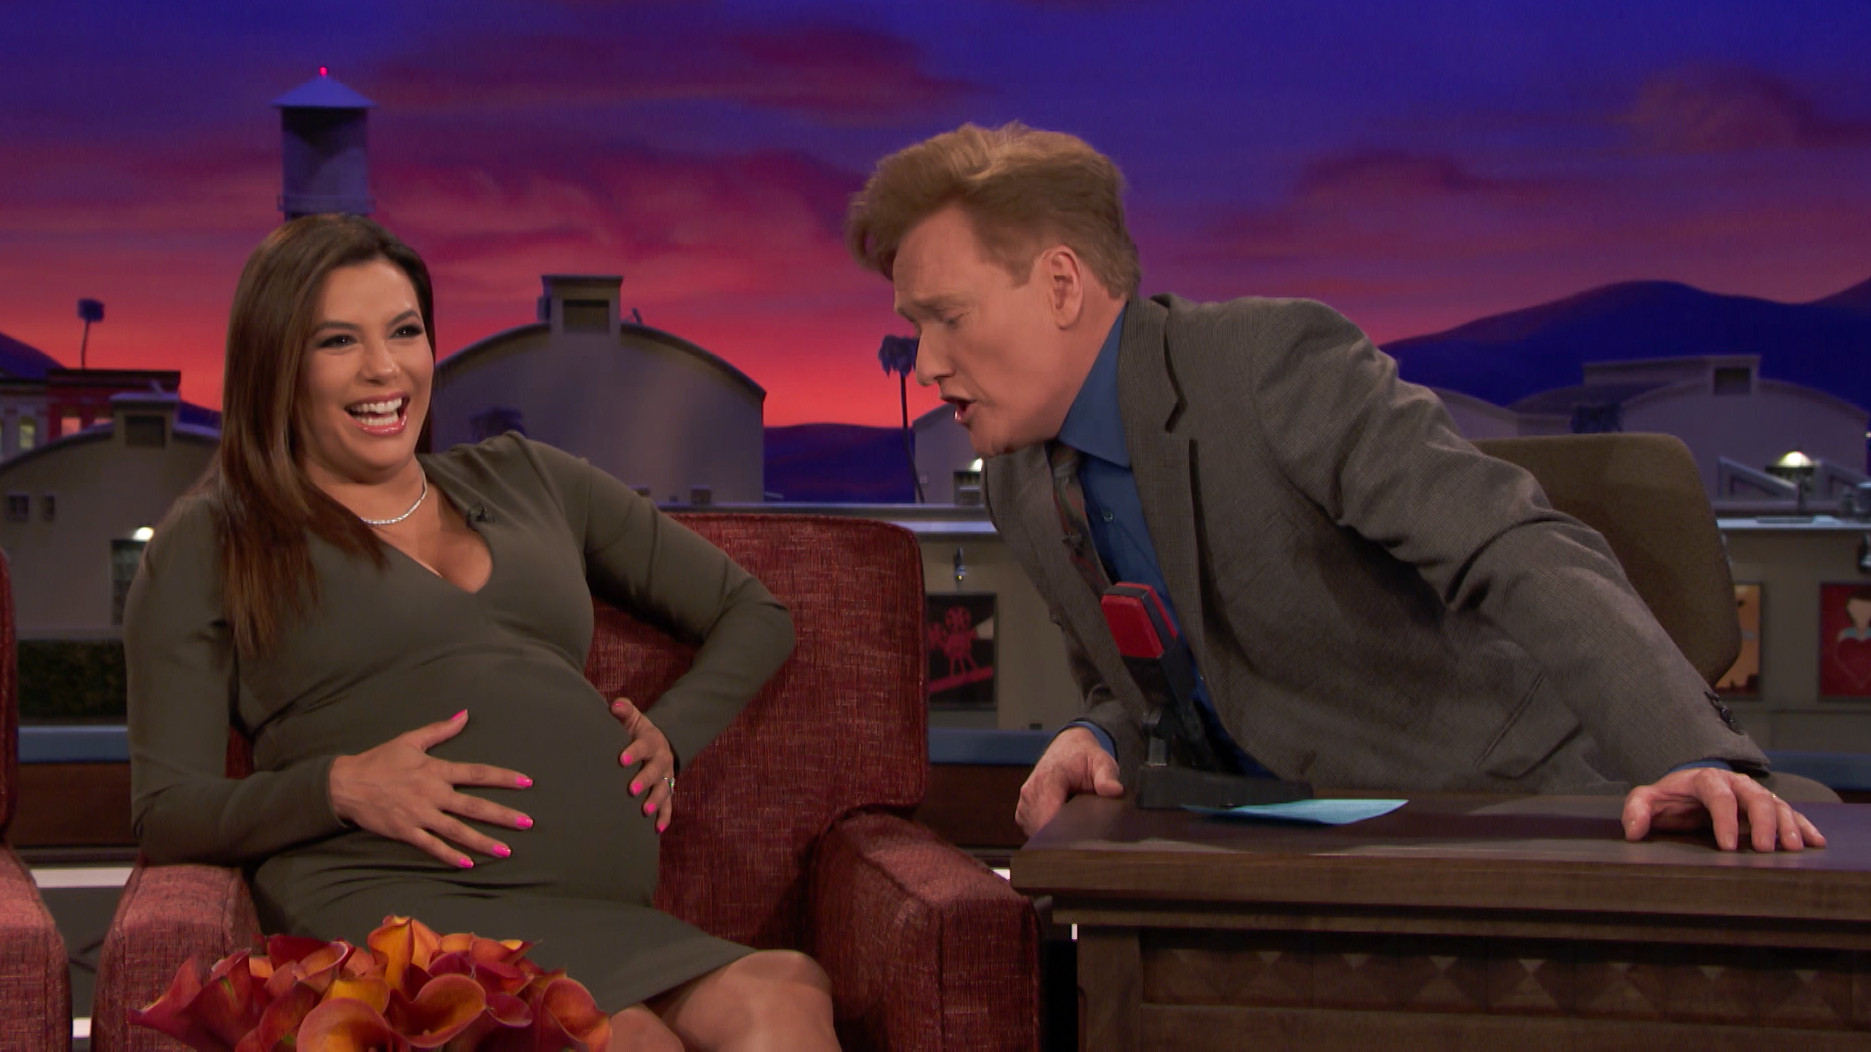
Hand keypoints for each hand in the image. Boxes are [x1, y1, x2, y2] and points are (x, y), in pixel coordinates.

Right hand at [328, 710, 533, 867]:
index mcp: (435, 770)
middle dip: (502, 816)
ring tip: (506, 851)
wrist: (345, 784)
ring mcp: (419, 815)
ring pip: (457, 831)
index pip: (477, 773)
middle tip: (527, 823)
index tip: (526, 782)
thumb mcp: (410, 740)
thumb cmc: (379, 760)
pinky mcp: (405, 832)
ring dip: (483, 841)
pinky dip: (450, 855)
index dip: (503, 777)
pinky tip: (468, 864)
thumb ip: (440, 730)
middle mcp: (432, 794)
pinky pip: (431, 846)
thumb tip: (465, 714)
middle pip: (474, 806)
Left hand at [612, 697, 675, 832]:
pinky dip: (664, 817)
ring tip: (644, 811)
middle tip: (631, 790)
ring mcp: (666, 777)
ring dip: (655, 801)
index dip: (634, 752)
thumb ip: (624, 711)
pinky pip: (669, 806)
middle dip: (645, 780)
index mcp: (651, 741)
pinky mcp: (668, 791)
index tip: (622, 760)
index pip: (644, 745)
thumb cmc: (637, 733)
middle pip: (656, 770)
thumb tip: (614, 706)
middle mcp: (662, 760)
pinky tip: (657, 829)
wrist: (658, 744)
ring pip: (664, 790)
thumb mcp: (633, 719)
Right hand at [1015, 726, 1124, 835]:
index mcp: (1048, 778)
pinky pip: (1032, 830)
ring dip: (1054, 835)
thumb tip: (1114, 790)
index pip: (1048, 816)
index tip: (1082, 840)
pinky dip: (1046, 832)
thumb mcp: (1102, 762)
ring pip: (1036, 832)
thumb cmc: (1083, 758)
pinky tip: (1061, 824)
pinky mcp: (1023, 812)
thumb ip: (1107, 777)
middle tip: (1083, 835)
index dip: (1065, 833)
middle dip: (1062, 836)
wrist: (1067, 750)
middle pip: (1042, 829)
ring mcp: (1024, 803)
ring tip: (1072, 825)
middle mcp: (1031, 791)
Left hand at [1622, 766, 1826, 851]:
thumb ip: (1638, 810)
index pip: (1719, 797)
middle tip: (1763, 850)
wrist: (1690, 787)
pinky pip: (1791, 813)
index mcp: (1708, 780)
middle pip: (1756, 798)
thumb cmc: (1671, 797)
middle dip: (1762, 823)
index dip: (1724, 820)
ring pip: (1778, 805)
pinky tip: (1816, 842)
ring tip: (1794, 849)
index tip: (1727, 846)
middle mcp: (1737, 783)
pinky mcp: (1769, 805)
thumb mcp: (1649, 799)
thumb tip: (1633, 832)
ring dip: (1787, 826)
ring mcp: (1756, 794)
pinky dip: (1804, 826)